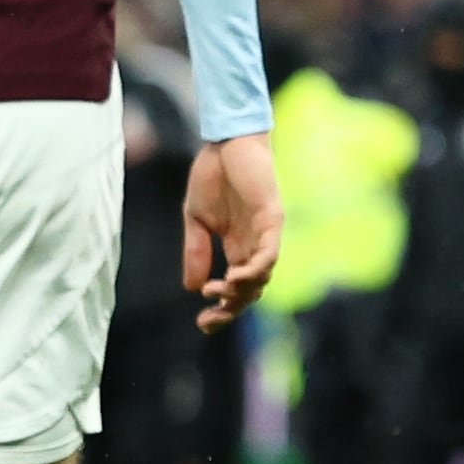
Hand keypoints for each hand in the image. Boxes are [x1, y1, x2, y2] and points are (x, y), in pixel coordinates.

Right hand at [183, 134, 280, 327]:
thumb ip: (196, 252)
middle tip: (208, 316)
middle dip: (230, 310)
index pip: (235, 290)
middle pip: (250, 292)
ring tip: (216, 290)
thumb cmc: (213, 175)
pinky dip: (255, 271)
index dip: (221, 310)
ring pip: (261, 278)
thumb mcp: (196, 220)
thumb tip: (191, 288)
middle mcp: (253, 246)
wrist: (226, 141)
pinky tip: (234, 277)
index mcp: (236, 247)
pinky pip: (269, 254)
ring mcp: (264, 235)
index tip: (202, 322)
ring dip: (239, 292)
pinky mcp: (272, 220)